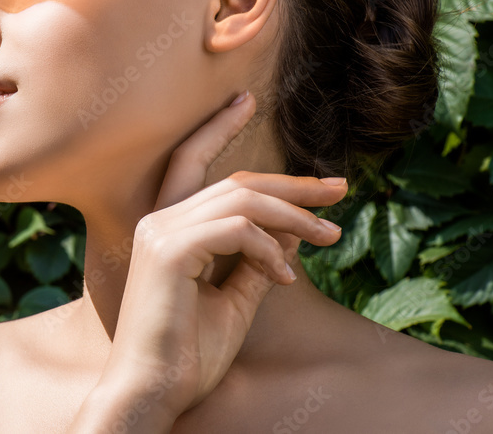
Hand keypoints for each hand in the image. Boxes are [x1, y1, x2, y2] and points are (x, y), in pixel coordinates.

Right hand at [95, 90, 347, 424]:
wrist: (154, 391)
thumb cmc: (187, 353)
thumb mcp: (234, 301)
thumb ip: (256, 262)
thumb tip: (290, 234)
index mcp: (166, 227)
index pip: (190, 162)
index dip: (216, 127)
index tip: (246, 100)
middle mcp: (157, 219)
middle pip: (235, 182)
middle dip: (292, 184)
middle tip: (338, 189)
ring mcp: (159, 232)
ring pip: (241, 200)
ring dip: (295, 216)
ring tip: (330, 237)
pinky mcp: (168, 251)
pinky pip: (237, 231)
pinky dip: (271, 249)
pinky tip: (287, 276)